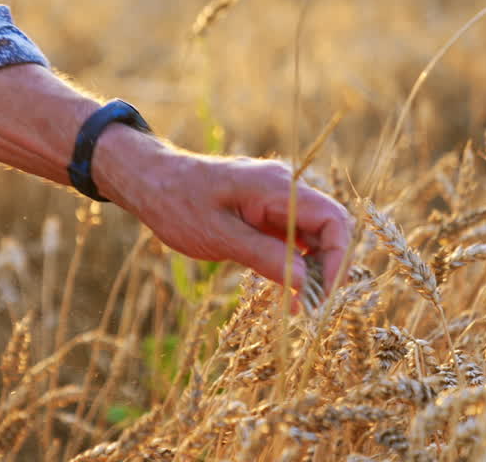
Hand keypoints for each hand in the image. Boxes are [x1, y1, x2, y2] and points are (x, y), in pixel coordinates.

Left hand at [100, 138, 351, 294]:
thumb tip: (305, 283)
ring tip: (298, 307)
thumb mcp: (218, 235)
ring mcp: (273, 199)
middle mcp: (283, 189)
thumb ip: (264, 256)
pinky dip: (290, 263)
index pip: (332, 220)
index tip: (322, 295)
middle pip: (326, 229)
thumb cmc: (176, 202)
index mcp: (277, 188)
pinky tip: (284, 293)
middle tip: (310, 308)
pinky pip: (288, 237)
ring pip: (309, 236)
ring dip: (309, 270)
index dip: (338, 258)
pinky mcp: (260, 210)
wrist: (147, 178)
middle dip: (326, 269)